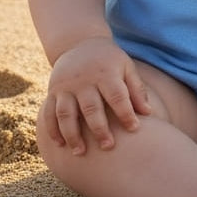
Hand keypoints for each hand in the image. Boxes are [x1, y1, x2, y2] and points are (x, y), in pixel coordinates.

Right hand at [43, 37, 151, 154]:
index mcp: (105, 73)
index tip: (134, 129)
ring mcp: (65, 86)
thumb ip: (136, 89)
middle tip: (108, 147)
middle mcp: (83, 80)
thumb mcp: (126, 67)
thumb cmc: (109, 61)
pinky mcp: (52, 91)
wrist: (79, 43)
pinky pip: (48, 112)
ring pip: (66, 114)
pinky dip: (52, 129)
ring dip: (72, 135)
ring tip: (81, 152)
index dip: (126, 113)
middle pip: (90, 108)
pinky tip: (60, 145)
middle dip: (99, 129)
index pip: (116, 96)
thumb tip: (148, 113)